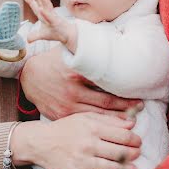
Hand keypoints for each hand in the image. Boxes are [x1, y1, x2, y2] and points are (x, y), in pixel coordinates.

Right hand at [12, 113, 140, 168]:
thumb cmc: (65, 127)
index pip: (122, 135)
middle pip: (120, 152)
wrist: (40, 141)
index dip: (134, 139)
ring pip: (112, 168)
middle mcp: (89, 144)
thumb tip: (131, 124)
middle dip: (133, 154)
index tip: (138, 141)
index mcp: (92, 127)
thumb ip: (108, 119)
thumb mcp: (84, 117)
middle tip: (138, 153)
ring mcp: (83, 160)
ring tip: (133, 168)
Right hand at [21, 46, 142, 120]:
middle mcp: (73, 92)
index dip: (124, 93)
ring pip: (97, 116)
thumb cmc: (52, 61)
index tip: (138, 96)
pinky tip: (110, 131)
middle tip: (140, 108)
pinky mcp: (61, 116)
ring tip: (131, 122)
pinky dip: (98, 127)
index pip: (106, 86)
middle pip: (105, 103)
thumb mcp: (66, 52)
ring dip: (115, 120)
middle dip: (125, 108)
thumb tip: (106, 37)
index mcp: (76, 74)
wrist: (28, 77)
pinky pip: (84, 123)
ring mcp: (67, 106)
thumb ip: (84, 48)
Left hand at [24, 0, 76, 50]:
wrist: (69, 36)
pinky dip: (45, 13)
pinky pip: (50, 17)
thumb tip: (27, 40)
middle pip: (41, 2)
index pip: (37, 6)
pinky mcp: (56, 23)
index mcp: (44, 15)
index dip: (31, 0)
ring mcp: (53, 17)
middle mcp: (48, 14)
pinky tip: (41, 9)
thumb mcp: (43, 35)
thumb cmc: (56, 33)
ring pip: (47, 5)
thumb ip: (35, 36)